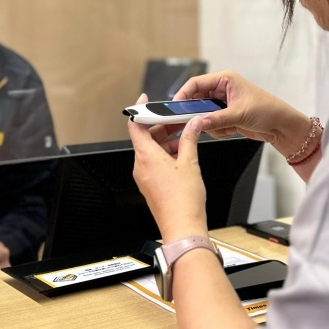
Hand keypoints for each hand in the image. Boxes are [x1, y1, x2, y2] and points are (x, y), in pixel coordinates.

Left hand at [129, 94, 207, 242]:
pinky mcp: (150, 185)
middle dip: (162, 127)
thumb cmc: (184, 200)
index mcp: (146, 156)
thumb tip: (193, 125)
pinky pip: (154, 163)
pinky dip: (166, 154)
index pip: (135, 126)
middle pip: (146, 137)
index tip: (145, 101)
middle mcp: (141, 166)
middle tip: (178, 120)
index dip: (140, 111)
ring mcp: (144, 177)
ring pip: (151, 151)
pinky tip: (182, 154)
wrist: (183, 227)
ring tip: (185, 137)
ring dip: (166, 141)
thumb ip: (190, 139)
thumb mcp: (190, 162)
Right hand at [164, 71, 313, 158]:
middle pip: (197, 101)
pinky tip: (232, 130)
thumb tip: (196, 123)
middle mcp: (221, 89)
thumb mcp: (239, 114)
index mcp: (224, 79)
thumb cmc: (266, 110)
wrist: (280, 125)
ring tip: (228, 128)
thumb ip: (215, 119)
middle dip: (199, 115)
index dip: (183, 95)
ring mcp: (223, 103)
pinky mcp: (225, 116)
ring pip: (203, 115)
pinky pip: (211, 124)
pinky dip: (219, 130)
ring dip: (212, 125)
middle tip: (196, 124)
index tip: (174, 108)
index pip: (196, 83)